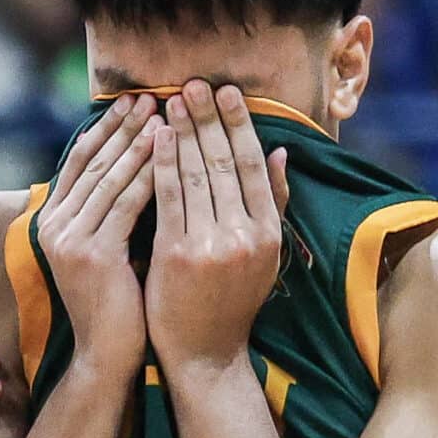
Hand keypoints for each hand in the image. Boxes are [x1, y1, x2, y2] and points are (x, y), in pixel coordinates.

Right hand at [36, 94, 159, 380]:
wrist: (107, 355)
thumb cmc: (117, 303)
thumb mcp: (106, 247)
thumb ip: (109, 210)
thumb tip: (133, 164)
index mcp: (52, 221)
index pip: (80, 160)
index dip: (107, 128)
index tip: (134, 101)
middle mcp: (53, 226)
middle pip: (94, 162)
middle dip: (124, 126)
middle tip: (152, 94)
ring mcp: (70, 239)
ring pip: (111, 177)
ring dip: (140, 142)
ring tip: (166, 112)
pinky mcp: (94, 254)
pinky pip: (127, 203)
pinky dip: (150, 174)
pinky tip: (172, 154)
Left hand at [147, 83, 287, 374]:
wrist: (205, 355)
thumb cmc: (231, 302)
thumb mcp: (265, 256)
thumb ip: (274, 204)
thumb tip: (283, 153)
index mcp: (269, 233)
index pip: (255, 166)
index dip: (240, 125)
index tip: (227, 93)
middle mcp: (245, 235)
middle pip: (226, 163)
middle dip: (209, 119)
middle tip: (195, 83)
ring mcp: (211, 245)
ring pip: (197, 175)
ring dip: (183, 133)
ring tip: (171, 100)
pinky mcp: (178, 255)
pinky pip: (168, 198)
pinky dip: (161, 164)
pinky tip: (154, 139)